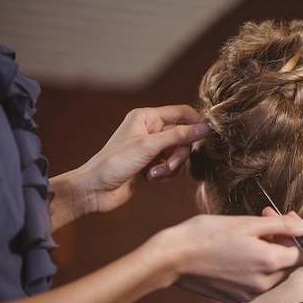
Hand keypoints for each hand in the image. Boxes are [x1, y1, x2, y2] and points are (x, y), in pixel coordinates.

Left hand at [78, 105, 208, 212]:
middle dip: (179, 153)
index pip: (182, 113)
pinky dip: (165, 174)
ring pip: (179, 153)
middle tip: (169, 164)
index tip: (208, 135)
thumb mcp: (149, 147)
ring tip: (155, 174)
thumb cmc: (115, 163)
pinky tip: (151, 178)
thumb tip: (205, 128)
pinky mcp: (152, 164)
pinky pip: (172, 166)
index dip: (196, 123)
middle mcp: (151, 130)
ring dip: (171, 166)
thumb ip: (179, 136)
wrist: (95, 190)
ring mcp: (152, 148)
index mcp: (147, 117)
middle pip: (183, 136)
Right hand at [150, 210, 302, 302]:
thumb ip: (284, 225)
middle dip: (281, 239)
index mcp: (270, 263)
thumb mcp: (248, 223)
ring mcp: (249, 294)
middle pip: (288, 262)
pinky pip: (256, 280)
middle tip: (263, 219)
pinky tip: (236, 250)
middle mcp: (264, 284)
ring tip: (247, 234)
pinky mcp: (236, 297)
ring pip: (272, 272)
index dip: (299, 235)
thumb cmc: (206, 236)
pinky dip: (252, 265)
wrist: (172, 258)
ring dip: (267, 252)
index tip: (285, 221)